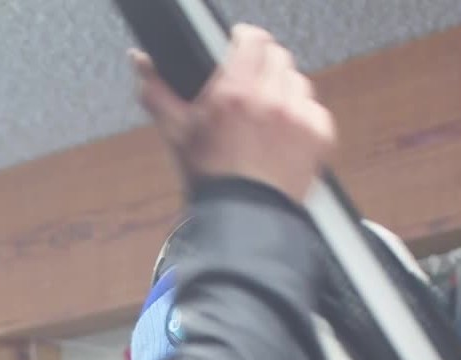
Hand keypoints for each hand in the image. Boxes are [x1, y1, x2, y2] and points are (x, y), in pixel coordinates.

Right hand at [133, 24, 335, 202]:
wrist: (246, 221)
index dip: (246, 41)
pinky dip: (303, 119)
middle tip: (251, 92)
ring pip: (297, 82)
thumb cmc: (213, 182)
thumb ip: (157, 91)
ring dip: (284, 93)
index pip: (253, 37)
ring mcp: (298, 116)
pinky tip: (284, 138)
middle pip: (278, 58)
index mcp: (235, 91)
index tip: (241, 50)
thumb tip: (142, 63)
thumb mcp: (178, 134)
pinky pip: (315, 109)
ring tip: (268, 119)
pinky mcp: (318, 134)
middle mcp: (270, 99)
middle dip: (264, 70)